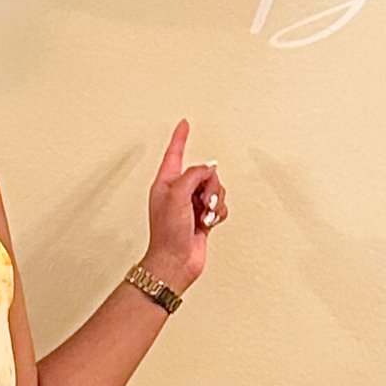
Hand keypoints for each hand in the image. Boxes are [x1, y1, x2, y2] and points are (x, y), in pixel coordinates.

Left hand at [144, 119, 227, 293]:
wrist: (176, 262)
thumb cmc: (168, 233)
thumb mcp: (176, 195)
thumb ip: (194, 175)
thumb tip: (208, 168)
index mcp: (166, 183)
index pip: (174, 153)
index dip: (180, 137)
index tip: (184, 123)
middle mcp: (178, 192)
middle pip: (204, 173)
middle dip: (209, 186)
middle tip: (201, 202)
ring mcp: (191, 205)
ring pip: (215, 189)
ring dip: (214, 202)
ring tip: (203, 215)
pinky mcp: (203, 217)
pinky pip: (220, 206)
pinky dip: (218, 214)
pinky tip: (208, 223)